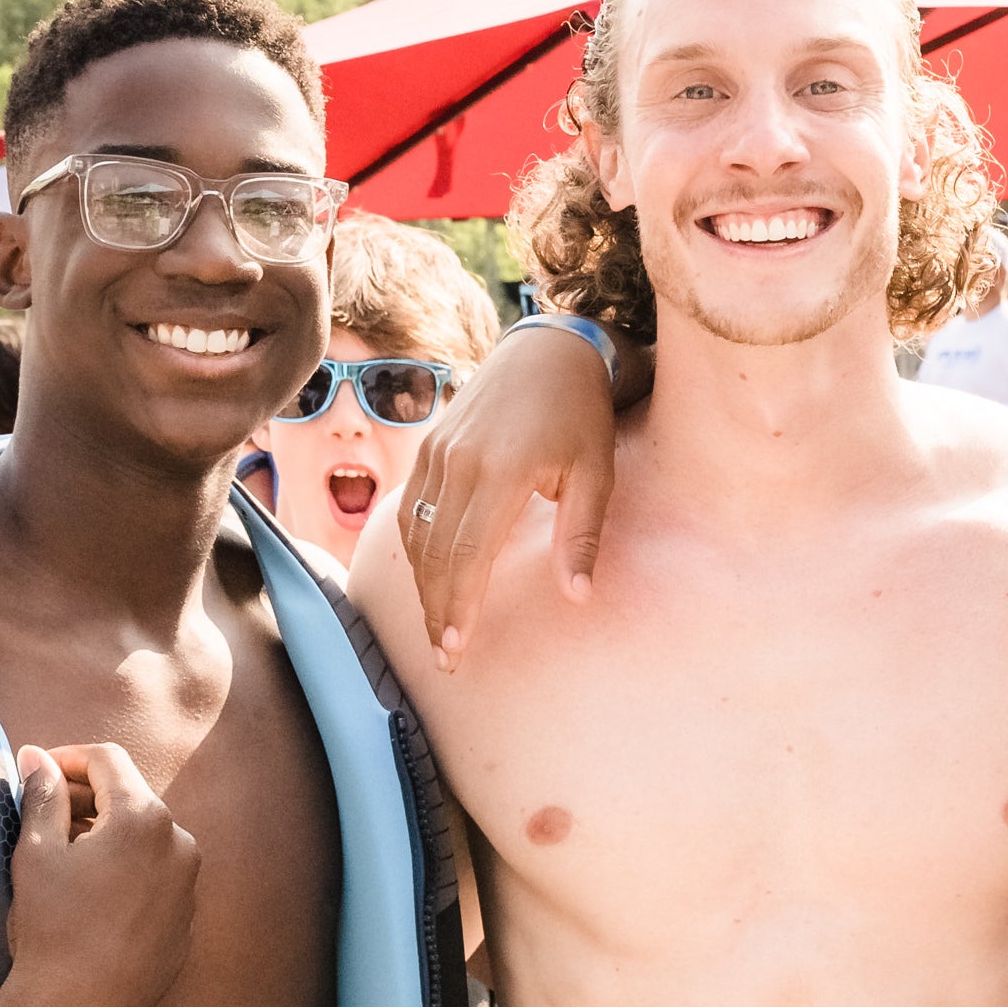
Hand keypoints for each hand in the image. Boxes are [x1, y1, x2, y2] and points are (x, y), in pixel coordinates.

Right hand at [0, 741, 200, 1006]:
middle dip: (87, 798)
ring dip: (108, 837)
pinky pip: (157, 881)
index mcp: (144, 818)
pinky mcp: (186, 924)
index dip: (68, 758)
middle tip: (43, 817)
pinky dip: (127, 875)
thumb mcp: (37, 853)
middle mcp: (180, 844)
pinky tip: (90, 900)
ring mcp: (189, 887)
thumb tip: (38, 758)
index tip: (38, 772)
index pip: (108, 760)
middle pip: (131, 798)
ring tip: (65, 861)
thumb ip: (42, 795)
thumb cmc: (52, 929)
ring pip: (146, 840)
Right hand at [399, 322, 618, 666]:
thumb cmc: (580, 415)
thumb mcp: (595, 474)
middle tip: (444, 656)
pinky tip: (428, 579)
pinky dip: (415, 550)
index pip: (467, 554)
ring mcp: (437, 452)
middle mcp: (458, 462)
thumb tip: (577, 597)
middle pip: (435, 552)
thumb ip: (581, 536)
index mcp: (501, 470)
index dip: (458, 606)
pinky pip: (412, 508)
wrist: (548, 350)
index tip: (455, 649)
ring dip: (423, 585)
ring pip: (416, 534)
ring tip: (438, 628)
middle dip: (437, 610)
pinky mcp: (429, 446)